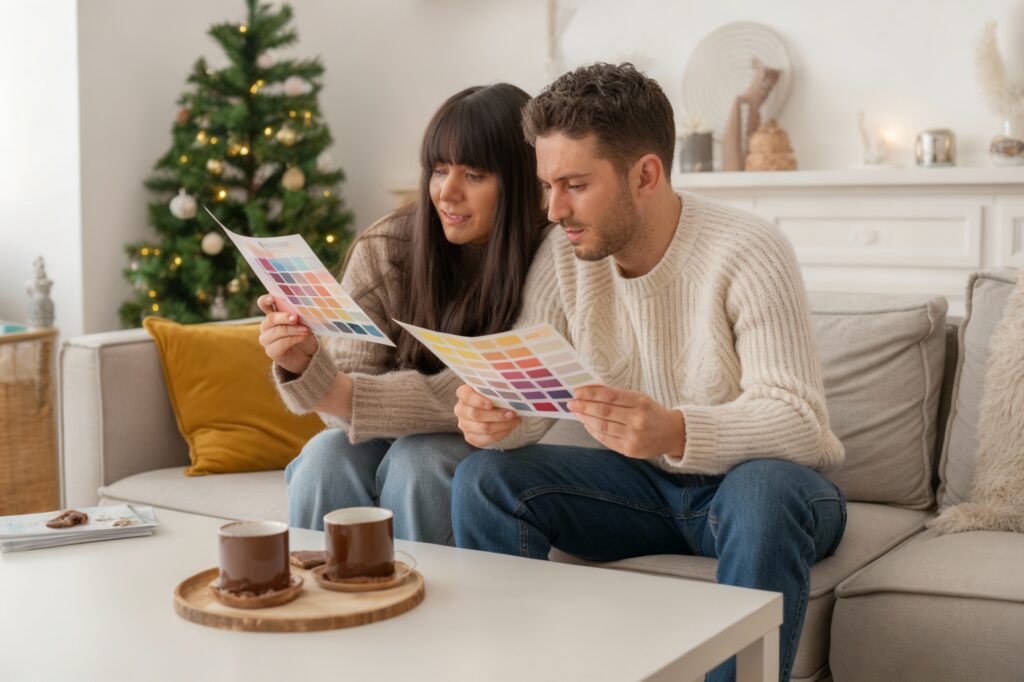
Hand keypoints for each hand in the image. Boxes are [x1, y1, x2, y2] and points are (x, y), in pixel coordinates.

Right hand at [256, 294, 317, 374]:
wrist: (307, 355)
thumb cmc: (305, 333)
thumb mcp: (305, 321)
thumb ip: (301, 314)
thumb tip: (305, 308)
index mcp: (273, 314)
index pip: (263, 304)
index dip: (265, 300)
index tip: (272, 298)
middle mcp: (267, 326)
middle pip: (270, 318)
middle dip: (283, 317)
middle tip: (295, 317)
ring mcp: (267, 339)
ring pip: (275, 332)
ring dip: (291, 330)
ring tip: (305, 330)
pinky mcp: (271, 351)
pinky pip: (279, 344)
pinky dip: (292, 339)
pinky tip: (302, 337)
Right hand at [454, 384, 521, 446]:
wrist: (493, 410)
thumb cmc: (494, 396)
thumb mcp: (495, 389)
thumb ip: (498, 388)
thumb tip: (510, 390)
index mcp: (463, 393)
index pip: (466, 396)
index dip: (478, 401)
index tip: (491, 404)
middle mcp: (460, 409)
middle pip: (476, 414)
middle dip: (496, 415)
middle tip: (512, 413)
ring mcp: (464, 424)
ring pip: (483, 428)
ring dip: (502, 425)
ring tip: (515, 420)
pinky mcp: (470, 437)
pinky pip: (486, 438)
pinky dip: (501, 433)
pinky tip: (509, 427)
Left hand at [569, 386, 685, 458]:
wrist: (672, 434)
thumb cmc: (652, 413)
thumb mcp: (640, 398)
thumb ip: (618, 396)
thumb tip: (590, 392)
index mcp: (640, 402)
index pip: (609, 396)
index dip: (590, 393)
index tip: (577, 391)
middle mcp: (637, 420)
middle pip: (603, 411)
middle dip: (584, 406)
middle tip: (571, 402)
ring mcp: (633, 436)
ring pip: (602, 426)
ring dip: (585, 418)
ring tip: (576, 412)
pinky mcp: (629, 450)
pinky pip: (605, 439)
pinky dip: (593, 431)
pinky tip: (586, 424)